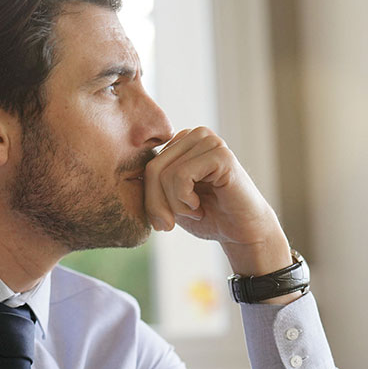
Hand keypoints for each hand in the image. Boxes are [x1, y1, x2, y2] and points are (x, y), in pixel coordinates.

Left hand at [142, 127, 294, 280]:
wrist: (242, 233)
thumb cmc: (208, 216)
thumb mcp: (169, 200)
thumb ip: (150, 185)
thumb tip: (125, 176)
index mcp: (183, 141)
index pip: (148, 165)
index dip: (149, 198)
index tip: (164, 220)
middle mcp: (196, 135)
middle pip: (153, 168)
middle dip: (157, 203)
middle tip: (170, 223)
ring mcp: (210, 141)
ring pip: (166, 174)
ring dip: (175, 204)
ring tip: (194, 210)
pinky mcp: (220, 154)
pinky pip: (181, 176)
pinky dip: (185, 200)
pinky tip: (201, 206)